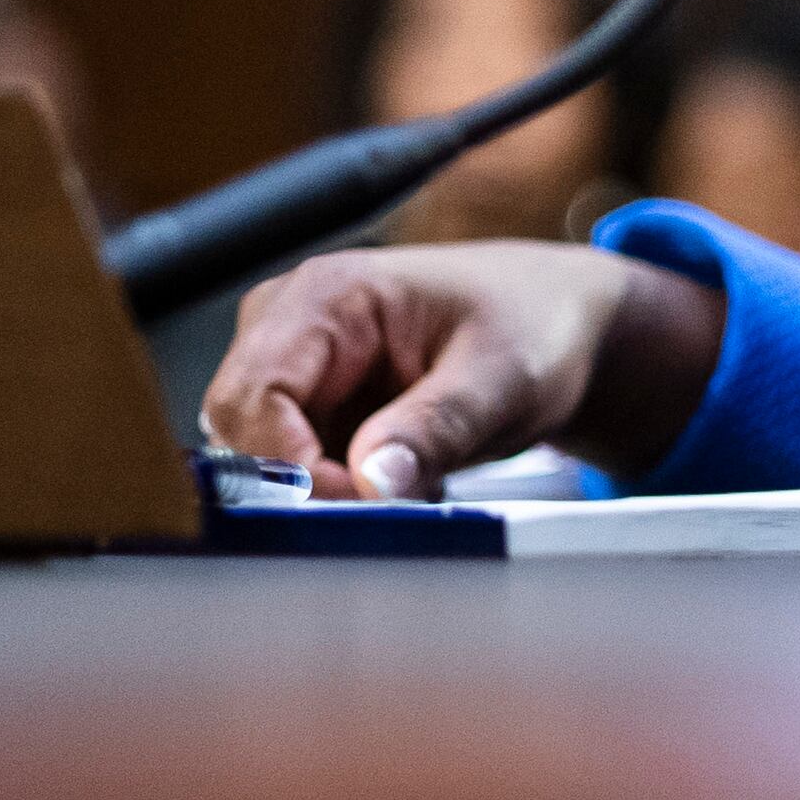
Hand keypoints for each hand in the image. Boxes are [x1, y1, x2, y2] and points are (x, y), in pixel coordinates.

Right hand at [201, 242, 728, 497]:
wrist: (556, 324)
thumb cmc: (532, 326)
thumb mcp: (501, 379)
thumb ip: (436, 427)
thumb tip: (371, 482)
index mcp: (327, 294)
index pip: (256, 393)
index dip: (289, 462)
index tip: (354, 500)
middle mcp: (291, 322)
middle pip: (243, 428)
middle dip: (303, 483)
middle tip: (387, 505)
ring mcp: (295, 365)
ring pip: (262, 457)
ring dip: (324, 491)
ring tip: (410, 483)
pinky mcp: (310, 404)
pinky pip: (293, 468)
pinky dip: (339, 490)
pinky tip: (399, 481)